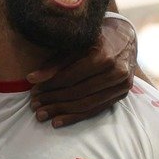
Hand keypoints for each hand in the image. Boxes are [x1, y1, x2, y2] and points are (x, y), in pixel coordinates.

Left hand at [28, 12, 136, 126]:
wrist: (126, 37)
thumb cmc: (96, 37)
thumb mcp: (76, 43)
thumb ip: (56, 62)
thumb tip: (32, 79)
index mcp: (103, 55)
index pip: (71, 76)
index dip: (50, 85)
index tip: (33, 91)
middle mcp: (115, 72)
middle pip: (78, 92)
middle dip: (53, 100)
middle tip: (34, 105)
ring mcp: (121, 85)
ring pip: (86, 104)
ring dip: (61, 111)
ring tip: (42, 115)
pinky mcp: (122, 95)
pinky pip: (96, 110)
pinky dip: (76, 117)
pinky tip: (58, 121)